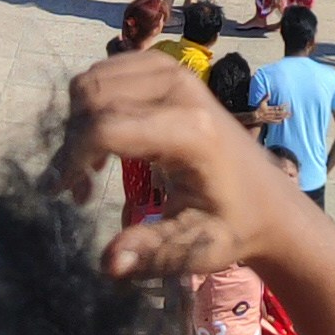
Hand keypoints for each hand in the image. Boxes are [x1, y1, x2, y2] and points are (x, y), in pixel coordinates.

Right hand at [69, 52, 318, 292]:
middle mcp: (183, 93)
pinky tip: (106, 140)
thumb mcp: (197, 247)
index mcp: (192, 133)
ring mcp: (178, 76)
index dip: (72, 158)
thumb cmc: (234, 226)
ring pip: (95, 80)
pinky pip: (111, 69)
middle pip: (92, 96)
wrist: (269, 203)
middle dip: (72, 139)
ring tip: (94, 167)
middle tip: (80, 184)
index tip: (64, 193)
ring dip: (79, 121)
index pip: (105, 127)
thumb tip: (109, 265)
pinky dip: (94, 101)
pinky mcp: (171, 72)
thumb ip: (151, 253)